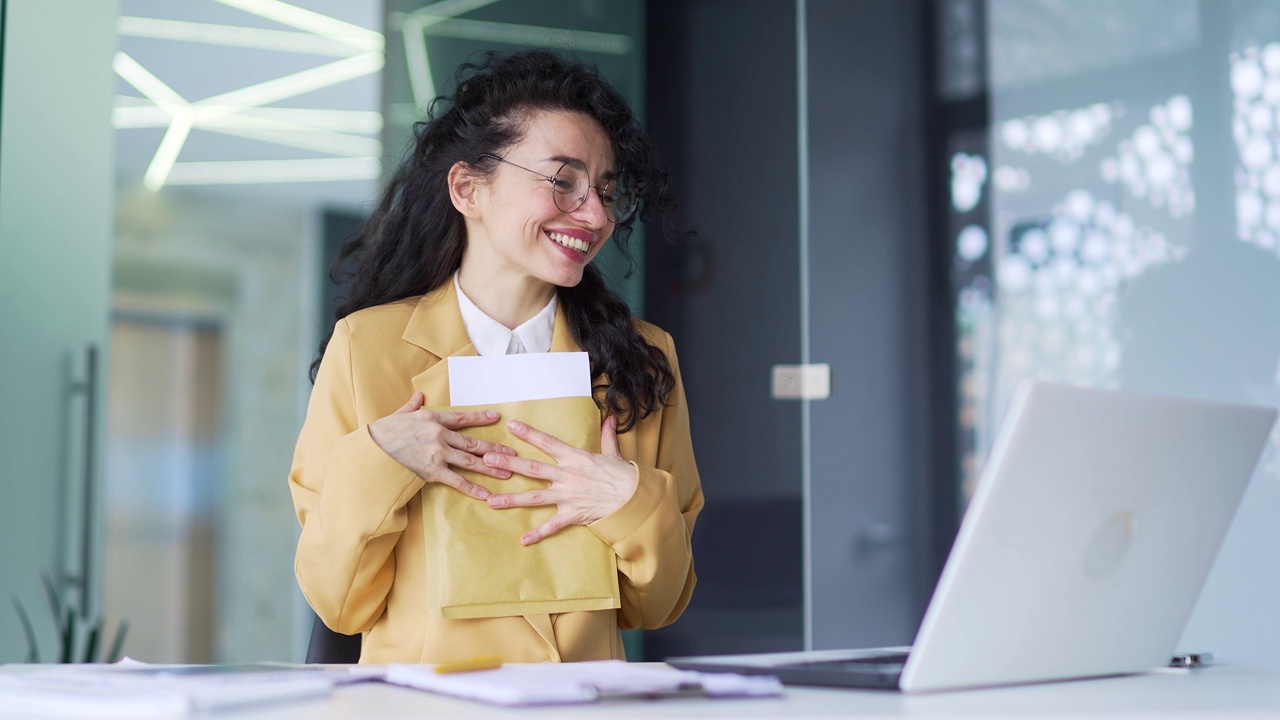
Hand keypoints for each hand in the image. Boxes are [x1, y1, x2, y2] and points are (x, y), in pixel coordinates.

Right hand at [368, 392, 514, 499]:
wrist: (370, 452)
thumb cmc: (381, 433)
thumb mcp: (398, 415)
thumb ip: (412, 406)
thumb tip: (419, 395)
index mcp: (432, 417)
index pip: (462, 417)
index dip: (481, 417)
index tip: (496, 416)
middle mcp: (439, 434)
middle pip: (473, 442)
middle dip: (494, 448)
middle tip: (511, 453)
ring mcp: (438, 453)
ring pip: (471, 461)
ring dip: (491, 468)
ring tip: (507, 473)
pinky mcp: (432, 471)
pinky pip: (457, 481)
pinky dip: (473, 488)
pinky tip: (486, 494)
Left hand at [482, 415, 636, 544]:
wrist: (636, 499)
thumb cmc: (626, 476)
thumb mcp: (614, 453)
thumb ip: (607, 435)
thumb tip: (610, 417)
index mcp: (576, 458)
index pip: (548, 443)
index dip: (529, 434)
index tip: (511, 426)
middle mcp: (568, 476)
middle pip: (532, 469)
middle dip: (508, 464)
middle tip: (486, 459)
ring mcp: (569, 496)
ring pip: (535, 498)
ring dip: (511, 500)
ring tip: (490, 501)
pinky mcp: (573, 514)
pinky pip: (553, 526)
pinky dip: (538, 534)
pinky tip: (522, 540)